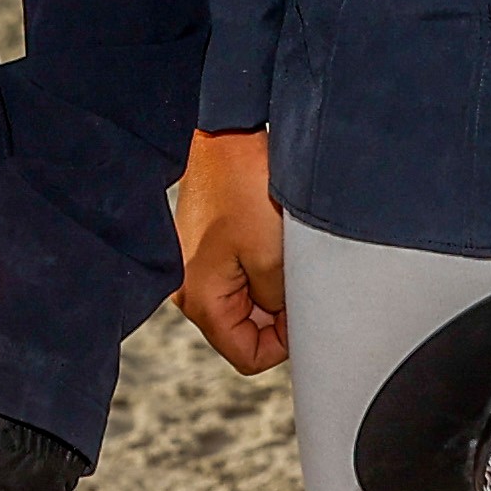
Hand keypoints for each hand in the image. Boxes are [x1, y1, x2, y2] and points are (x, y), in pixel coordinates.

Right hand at [172, 127, 286, 372]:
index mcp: (200, 300)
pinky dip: (262, 265)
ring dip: (271, 285)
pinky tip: (269, 236)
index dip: (282, 342)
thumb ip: (277, 306)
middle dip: (277, 311)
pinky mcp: (206, 248)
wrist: (227, 133)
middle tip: (293, 273)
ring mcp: (196, 268)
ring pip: (248, 302)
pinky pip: (241, 275)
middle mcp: (190, 290)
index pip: (247, 356)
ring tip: (279, 248)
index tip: (300, 309)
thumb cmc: (244, 186)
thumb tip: (284, 325)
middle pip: (246, 331)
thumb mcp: (273, 257)